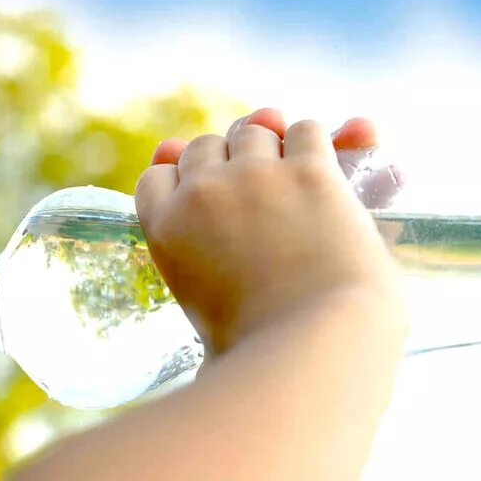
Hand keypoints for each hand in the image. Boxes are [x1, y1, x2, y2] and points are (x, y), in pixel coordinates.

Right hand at [135, 108, 407, 356]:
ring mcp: (257, 176)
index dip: (179, 179)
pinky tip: (323, 167)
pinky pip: (307, 131)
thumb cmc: (254, 350)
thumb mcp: (198, 315)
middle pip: (203, 145)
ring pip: (255, 130)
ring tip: (290, 175)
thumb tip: (198, 240)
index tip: (199, 191)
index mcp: (166, 229)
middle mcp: (203, 192)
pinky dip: (313, 144)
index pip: (156, 175)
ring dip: (271, 146)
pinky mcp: (310, 172)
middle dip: (225, 160)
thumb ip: (189, 272)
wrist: (310, 347)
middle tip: (252, 185)